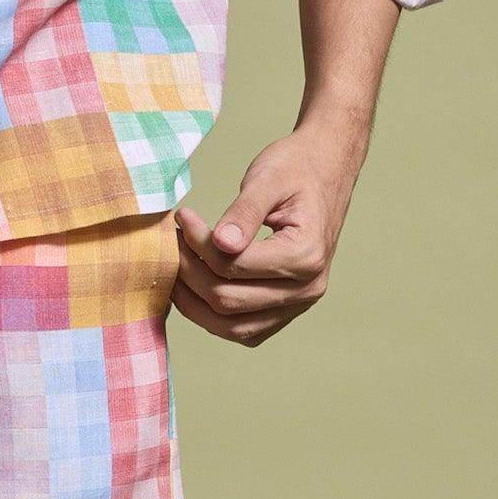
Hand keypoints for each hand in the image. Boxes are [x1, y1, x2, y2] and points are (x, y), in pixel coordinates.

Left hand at [173, 121, 366, 347]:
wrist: (326, 168)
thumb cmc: (297, 169)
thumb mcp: (268, 179)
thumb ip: (244, 212)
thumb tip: (219, 244)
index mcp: (306, 255)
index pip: (235, 265)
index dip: (198, 244)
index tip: (182, 218)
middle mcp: (307, 288)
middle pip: (229, 300)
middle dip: (190, 272)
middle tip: (171, 242)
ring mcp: (298, 304)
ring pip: (232, 327)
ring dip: (194, 302)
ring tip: (176, 266)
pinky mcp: (286, 309)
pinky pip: (243, 330)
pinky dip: (212, 315)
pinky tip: (193, 287)